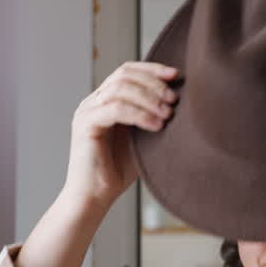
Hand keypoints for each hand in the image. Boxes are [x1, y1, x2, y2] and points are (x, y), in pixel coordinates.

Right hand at [63, 61, 178, 208]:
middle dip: (153, 83)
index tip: (176, 75)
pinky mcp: (85, 124)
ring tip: (167, 114)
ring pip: (120, 89)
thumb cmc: (119, 171)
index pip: (127, 71)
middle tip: (174, 99)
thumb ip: (153, 117)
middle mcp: (93, 101)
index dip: (152, 69)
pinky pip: (115, 109)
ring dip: (149, 98)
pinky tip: (156, 126)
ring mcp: (87, 111)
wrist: (95, 197)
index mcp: (105, 100)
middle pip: (124, 75)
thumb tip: (181, 101)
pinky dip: (139, 114)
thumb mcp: (143, 138)